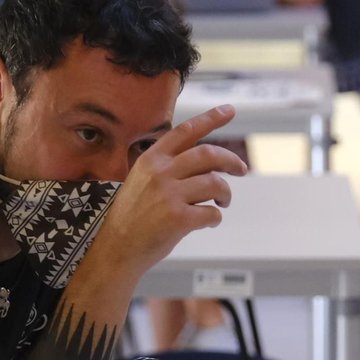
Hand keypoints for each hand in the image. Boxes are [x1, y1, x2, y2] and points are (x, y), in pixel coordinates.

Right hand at [97, 105, 247, 274]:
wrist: (117, 248)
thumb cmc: (132, 217)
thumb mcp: (141, 180)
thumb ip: (169, 166)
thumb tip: (206, 159)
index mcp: (151, 159)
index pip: (186, 131)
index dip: (211, 118)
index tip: (230, 110)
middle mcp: (160, 172)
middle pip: (208, 155)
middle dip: (231, 160)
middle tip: (242, 169)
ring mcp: (169, 195)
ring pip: (215, 183)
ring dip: (226, 194)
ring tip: (223, 202)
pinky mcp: (178, 218)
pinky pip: (211, 212)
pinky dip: (215, 218)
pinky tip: (208, 221)